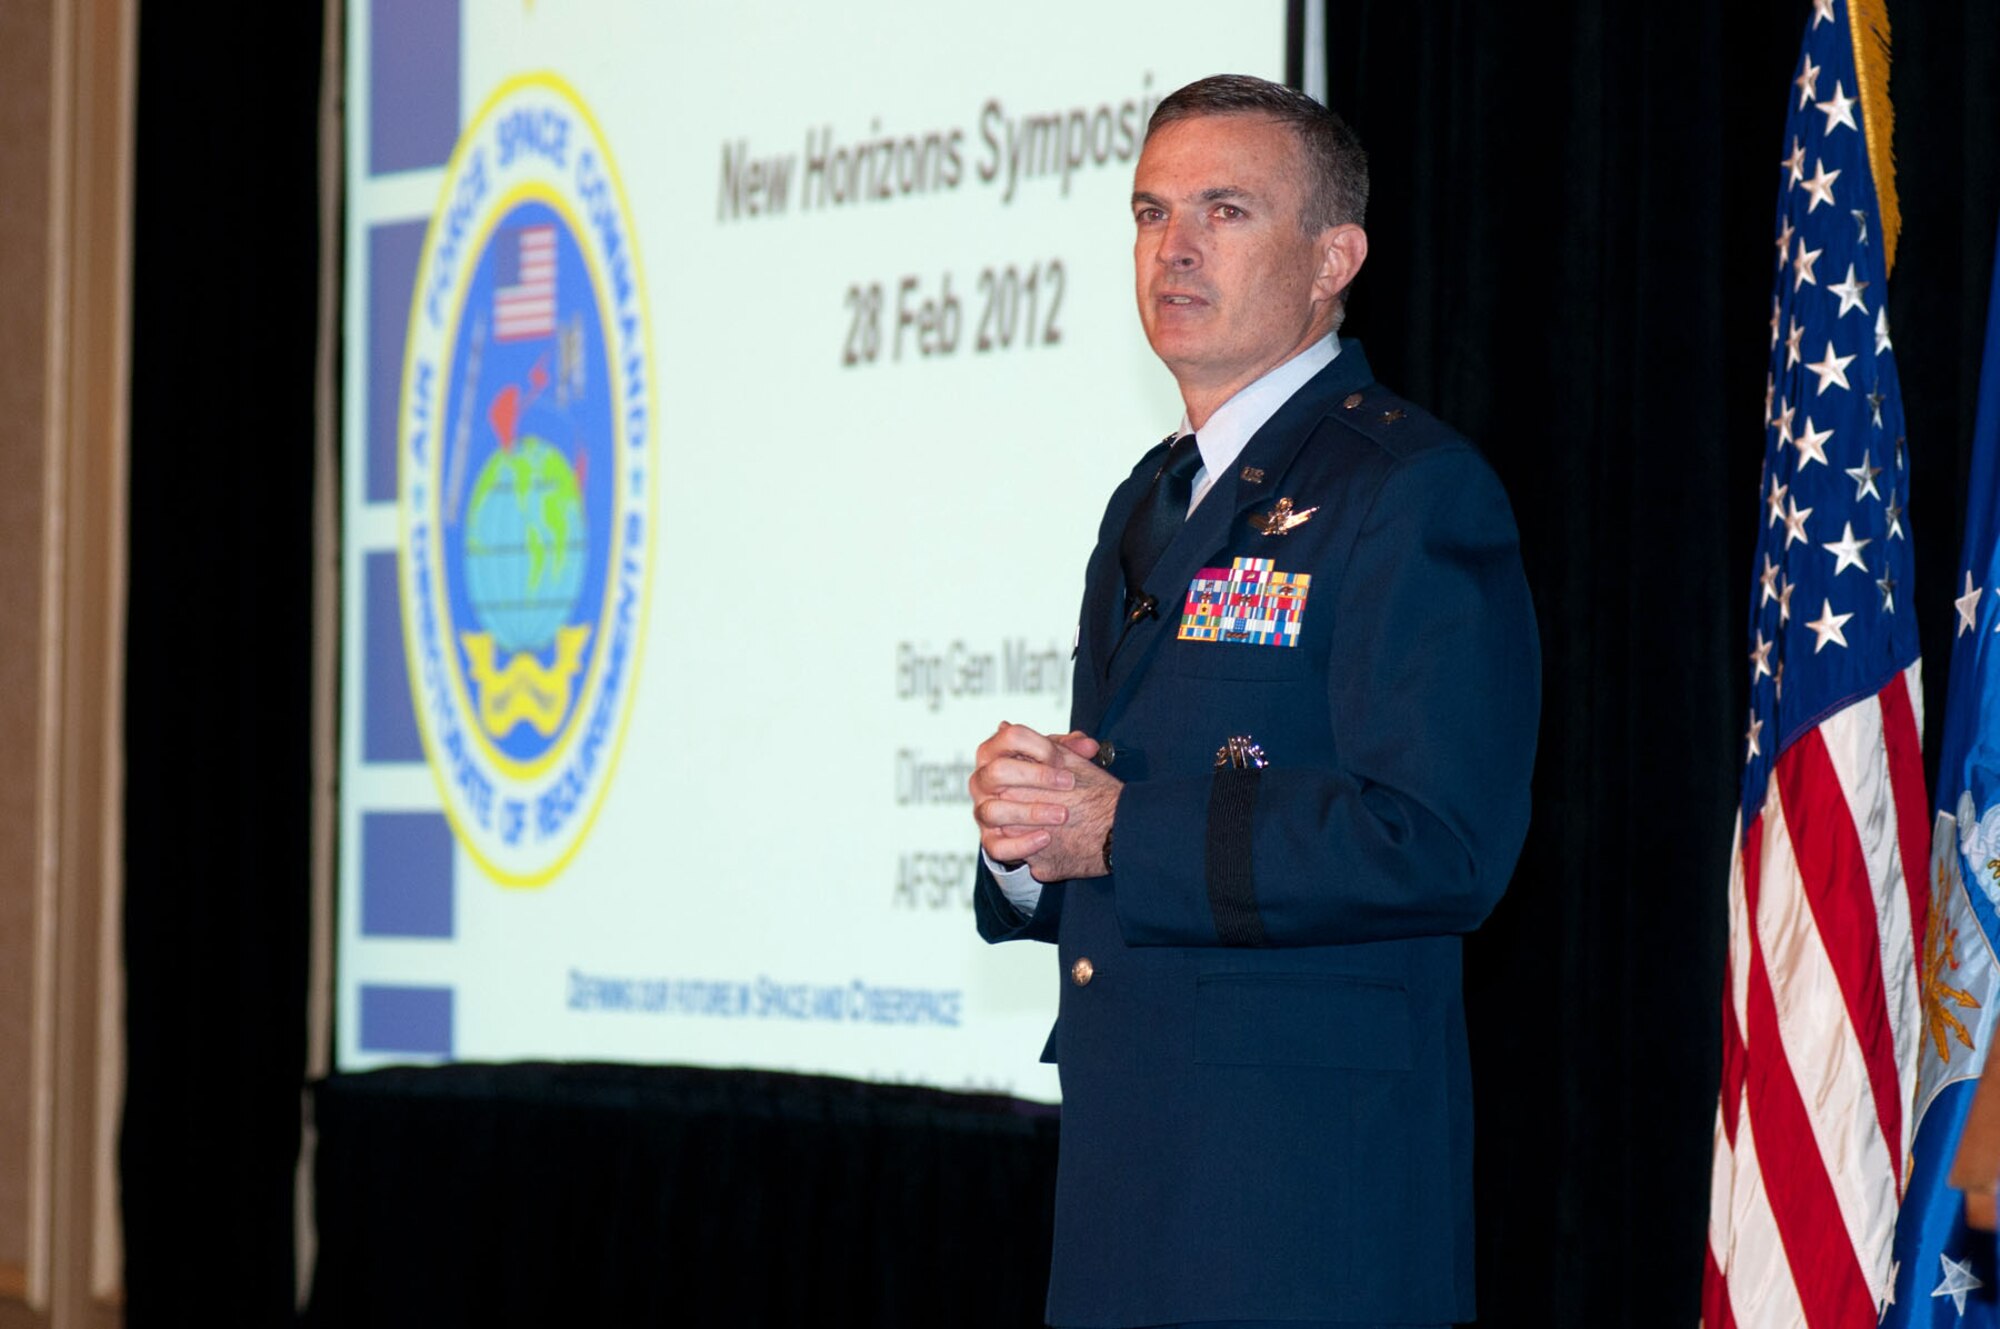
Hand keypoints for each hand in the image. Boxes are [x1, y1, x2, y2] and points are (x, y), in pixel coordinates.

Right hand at [967, 723, 1119, 879]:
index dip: (1040, 746)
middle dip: (1036, 776)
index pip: (1010, 737)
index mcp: (993, 752)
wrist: (1031, 814)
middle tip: (1068, 783)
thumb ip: (1071, 749)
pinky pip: (996, 847)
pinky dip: (1022, 844)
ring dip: (1031, 813)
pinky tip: (1046, 839)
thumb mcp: (1054, 759)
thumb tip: (1089, 746)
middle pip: (997, 771)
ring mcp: (982, 811)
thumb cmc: (1041, 778)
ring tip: (1062, 815)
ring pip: (993, 811)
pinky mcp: (989, 840)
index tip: (1062, 760)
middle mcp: (981, 780)